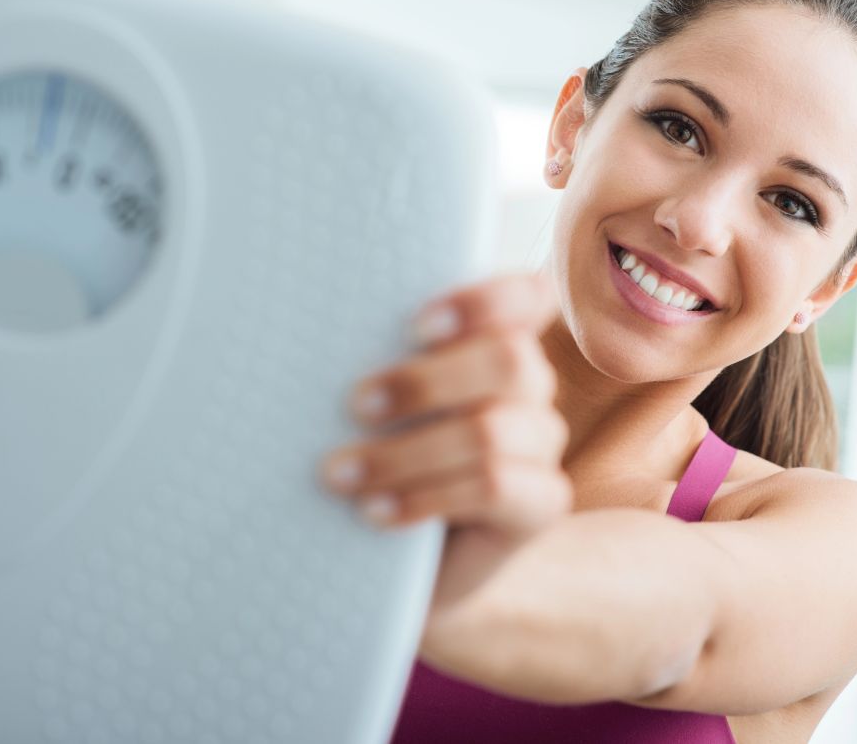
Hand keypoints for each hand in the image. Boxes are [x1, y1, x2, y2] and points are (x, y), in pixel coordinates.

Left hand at [316, 269, 573, 634]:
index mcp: (498, 340)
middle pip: (509, 360)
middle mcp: (531, 386)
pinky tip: (375, 511)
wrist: (408, 559)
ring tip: (340, 475)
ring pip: (491, 432)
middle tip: (355, 405)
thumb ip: (378, 361)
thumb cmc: (381, 455)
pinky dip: (426, 498)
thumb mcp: (378, 404)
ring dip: (405, 454)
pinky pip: (494, 489)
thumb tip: (314, 332)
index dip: (483, 301)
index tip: (415, 326)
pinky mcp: (541, 503)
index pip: (524, 297)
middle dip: (424, 383)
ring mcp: (541, 444)